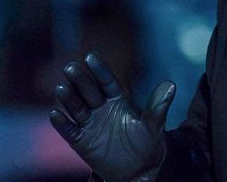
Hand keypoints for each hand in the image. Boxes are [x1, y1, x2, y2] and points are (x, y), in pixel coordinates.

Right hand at [49, 53, 175, 180]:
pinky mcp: (81, 140)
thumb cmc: (146, 142)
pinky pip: (70, 130)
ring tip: (61, 87)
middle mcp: (101, 108)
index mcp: (118, 99)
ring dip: (68, 98)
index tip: (90, 56)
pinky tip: (55, 114)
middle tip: (70, 67)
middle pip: (89, 91)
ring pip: (77, 107)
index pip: (107, 81)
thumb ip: (158, 106)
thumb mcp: (153, 124)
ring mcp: (90, 123)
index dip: (99, 70)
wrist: (139, 169)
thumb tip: (171, 85)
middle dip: (80, 79)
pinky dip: (62, 123)